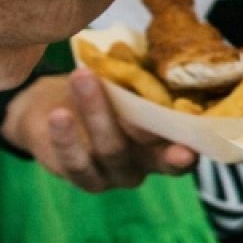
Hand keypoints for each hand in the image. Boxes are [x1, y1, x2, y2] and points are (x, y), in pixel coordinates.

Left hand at [1, 69, 196, 190]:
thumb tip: (151, 65)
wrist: (57, 107)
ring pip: (111, 150)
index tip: (186, 150)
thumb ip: (142, 84)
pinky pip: (75, 163)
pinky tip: (58, 115)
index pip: (182, 155)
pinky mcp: (81, 177)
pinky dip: (66, 138)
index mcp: (164, 143)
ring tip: (82, 77)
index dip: (186, 155)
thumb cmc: (105, 92)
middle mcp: (144, 164)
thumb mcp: (127, 85)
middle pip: (151, 155)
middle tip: (140, 105)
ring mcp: (113, 174)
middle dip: (147, 130)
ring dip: (97, 113)